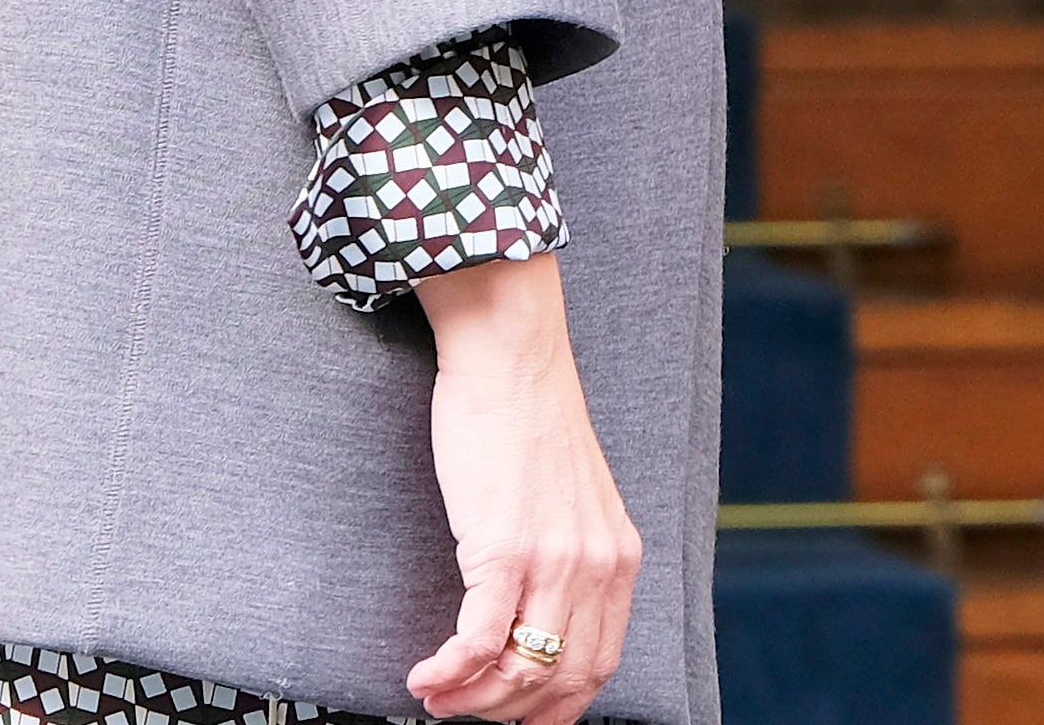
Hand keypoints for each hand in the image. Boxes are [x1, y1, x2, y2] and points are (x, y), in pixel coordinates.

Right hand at [404, 257, 639, 721]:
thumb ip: (571, 557)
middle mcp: (597, 566)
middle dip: (506, 712)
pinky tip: (424, 675)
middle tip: (463, 710)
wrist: (510, 354)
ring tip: (435, 695)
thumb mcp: (575, 499)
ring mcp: (554, 560)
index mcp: (619, 557)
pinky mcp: (504, 548)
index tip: (515, 716)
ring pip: (519, 672)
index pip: (597, 666)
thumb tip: (538, 618)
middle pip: (560, 682)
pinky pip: (478, 641)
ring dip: (470, 700)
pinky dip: (448, 672)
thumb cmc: (528, 420)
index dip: (552, 708)